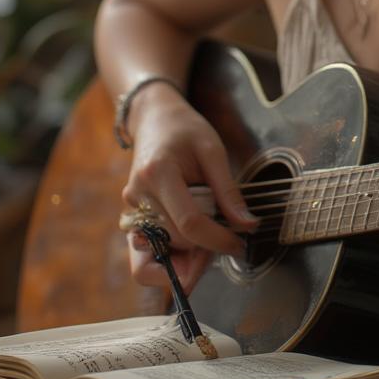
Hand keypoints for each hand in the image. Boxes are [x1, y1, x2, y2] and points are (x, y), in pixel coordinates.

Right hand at [121, 83, 256, 291]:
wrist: (154, 119)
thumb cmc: (186, 130)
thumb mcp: (213, 151)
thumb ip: (228, 191)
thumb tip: (248, 226)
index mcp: (159, 173)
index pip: (189, 223)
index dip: (218, 240)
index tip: (240, 245)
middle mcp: (138, 195)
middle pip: (174, 241)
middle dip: (204, 251)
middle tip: (228, 240)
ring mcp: (131, 208)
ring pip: (157, 254)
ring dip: (186, 258)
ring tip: (209, 241)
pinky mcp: (132, 217)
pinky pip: (148, 251)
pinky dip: (172, 255)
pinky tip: (192, 245)